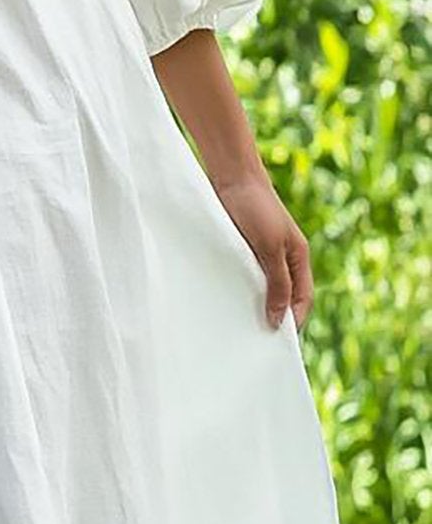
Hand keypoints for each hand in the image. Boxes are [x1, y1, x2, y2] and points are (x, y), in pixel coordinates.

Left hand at [212, 169, 313, 331]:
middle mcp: (282, 260)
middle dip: (271, 320)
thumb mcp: (269, 248)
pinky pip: (242, 280)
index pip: (301, 301)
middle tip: (253, 345)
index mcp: (298, 259)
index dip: (292, 323)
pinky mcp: (241, 252)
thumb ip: (276, 283)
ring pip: (261, 290)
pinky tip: (222, 307)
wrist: (231, 177)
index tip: (276, 345)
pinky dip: (235, 294)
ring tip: (235, 331)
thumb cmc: (255, 208)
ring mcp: (261, 256)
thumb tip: (279, 320)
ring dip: (251, 308)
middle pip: (281, 299)